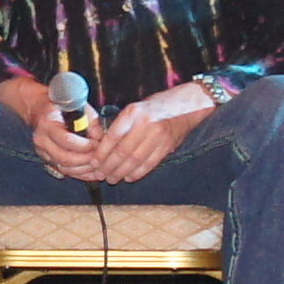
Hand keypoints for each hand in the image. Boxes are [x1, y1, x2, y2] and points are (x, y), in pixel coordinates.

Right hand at [29, 93, 101, 180]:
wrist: (40, 111)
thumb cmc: (59, 107)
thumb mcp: (77, 106)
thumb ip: (90, 120)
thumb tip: (99, 135)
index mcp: (47, 124)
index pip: (67, 140)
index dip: (85, 145)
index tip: (96, 143)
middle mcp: (42, 140)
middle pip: (65, 158)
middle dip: (86, 160)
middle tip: (99, 156)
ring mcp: (43, 152)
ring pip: (64, 168)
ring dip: (83, 169)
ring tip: (97, 166)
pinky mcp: (47, 160)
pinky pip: (64, 172)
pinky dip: (79, 174)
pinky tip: (90, 172)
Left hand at [88, 87, 214, 183]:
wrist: (188, 105)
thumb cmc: (157, 106)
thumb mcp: (136, 109)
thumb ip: (122, 125)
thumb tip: (103, 145)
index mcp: (133, 112)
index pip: (113, 136)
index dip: (102, 152)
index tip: (94, 162)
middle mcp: (145, 124)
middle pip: (122, 151)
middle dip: (109, 166)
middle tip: (100, 175)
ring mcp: (158, 136)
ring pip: (135, 160)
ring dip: (121, 172)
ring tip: (112, 178)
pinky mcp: (167, 146)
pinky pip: (149, 164)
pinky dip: (137, 173)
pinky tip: (129, 177)